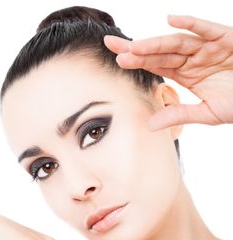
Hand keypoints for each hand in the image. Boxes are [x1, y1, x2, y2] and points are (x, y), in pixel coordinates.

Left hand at [104, 15, 232, 130]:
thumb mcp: (205, 113)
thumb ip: (179, 115)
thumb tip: (150, 125)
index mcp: (186, 74)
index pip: (156, 65)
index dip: (137, 61)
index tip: (116, 60)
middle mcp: (193, 58)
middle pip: (160, 51)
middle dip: (137, 49)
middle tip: (112, 46)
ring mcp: (208, 48)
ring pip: (178, 43)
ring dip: (156, 43)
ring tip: (135, 47)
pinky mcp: (225, 40)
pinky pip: (206, 30)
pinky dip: (191, 25)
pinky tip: (171, 21)